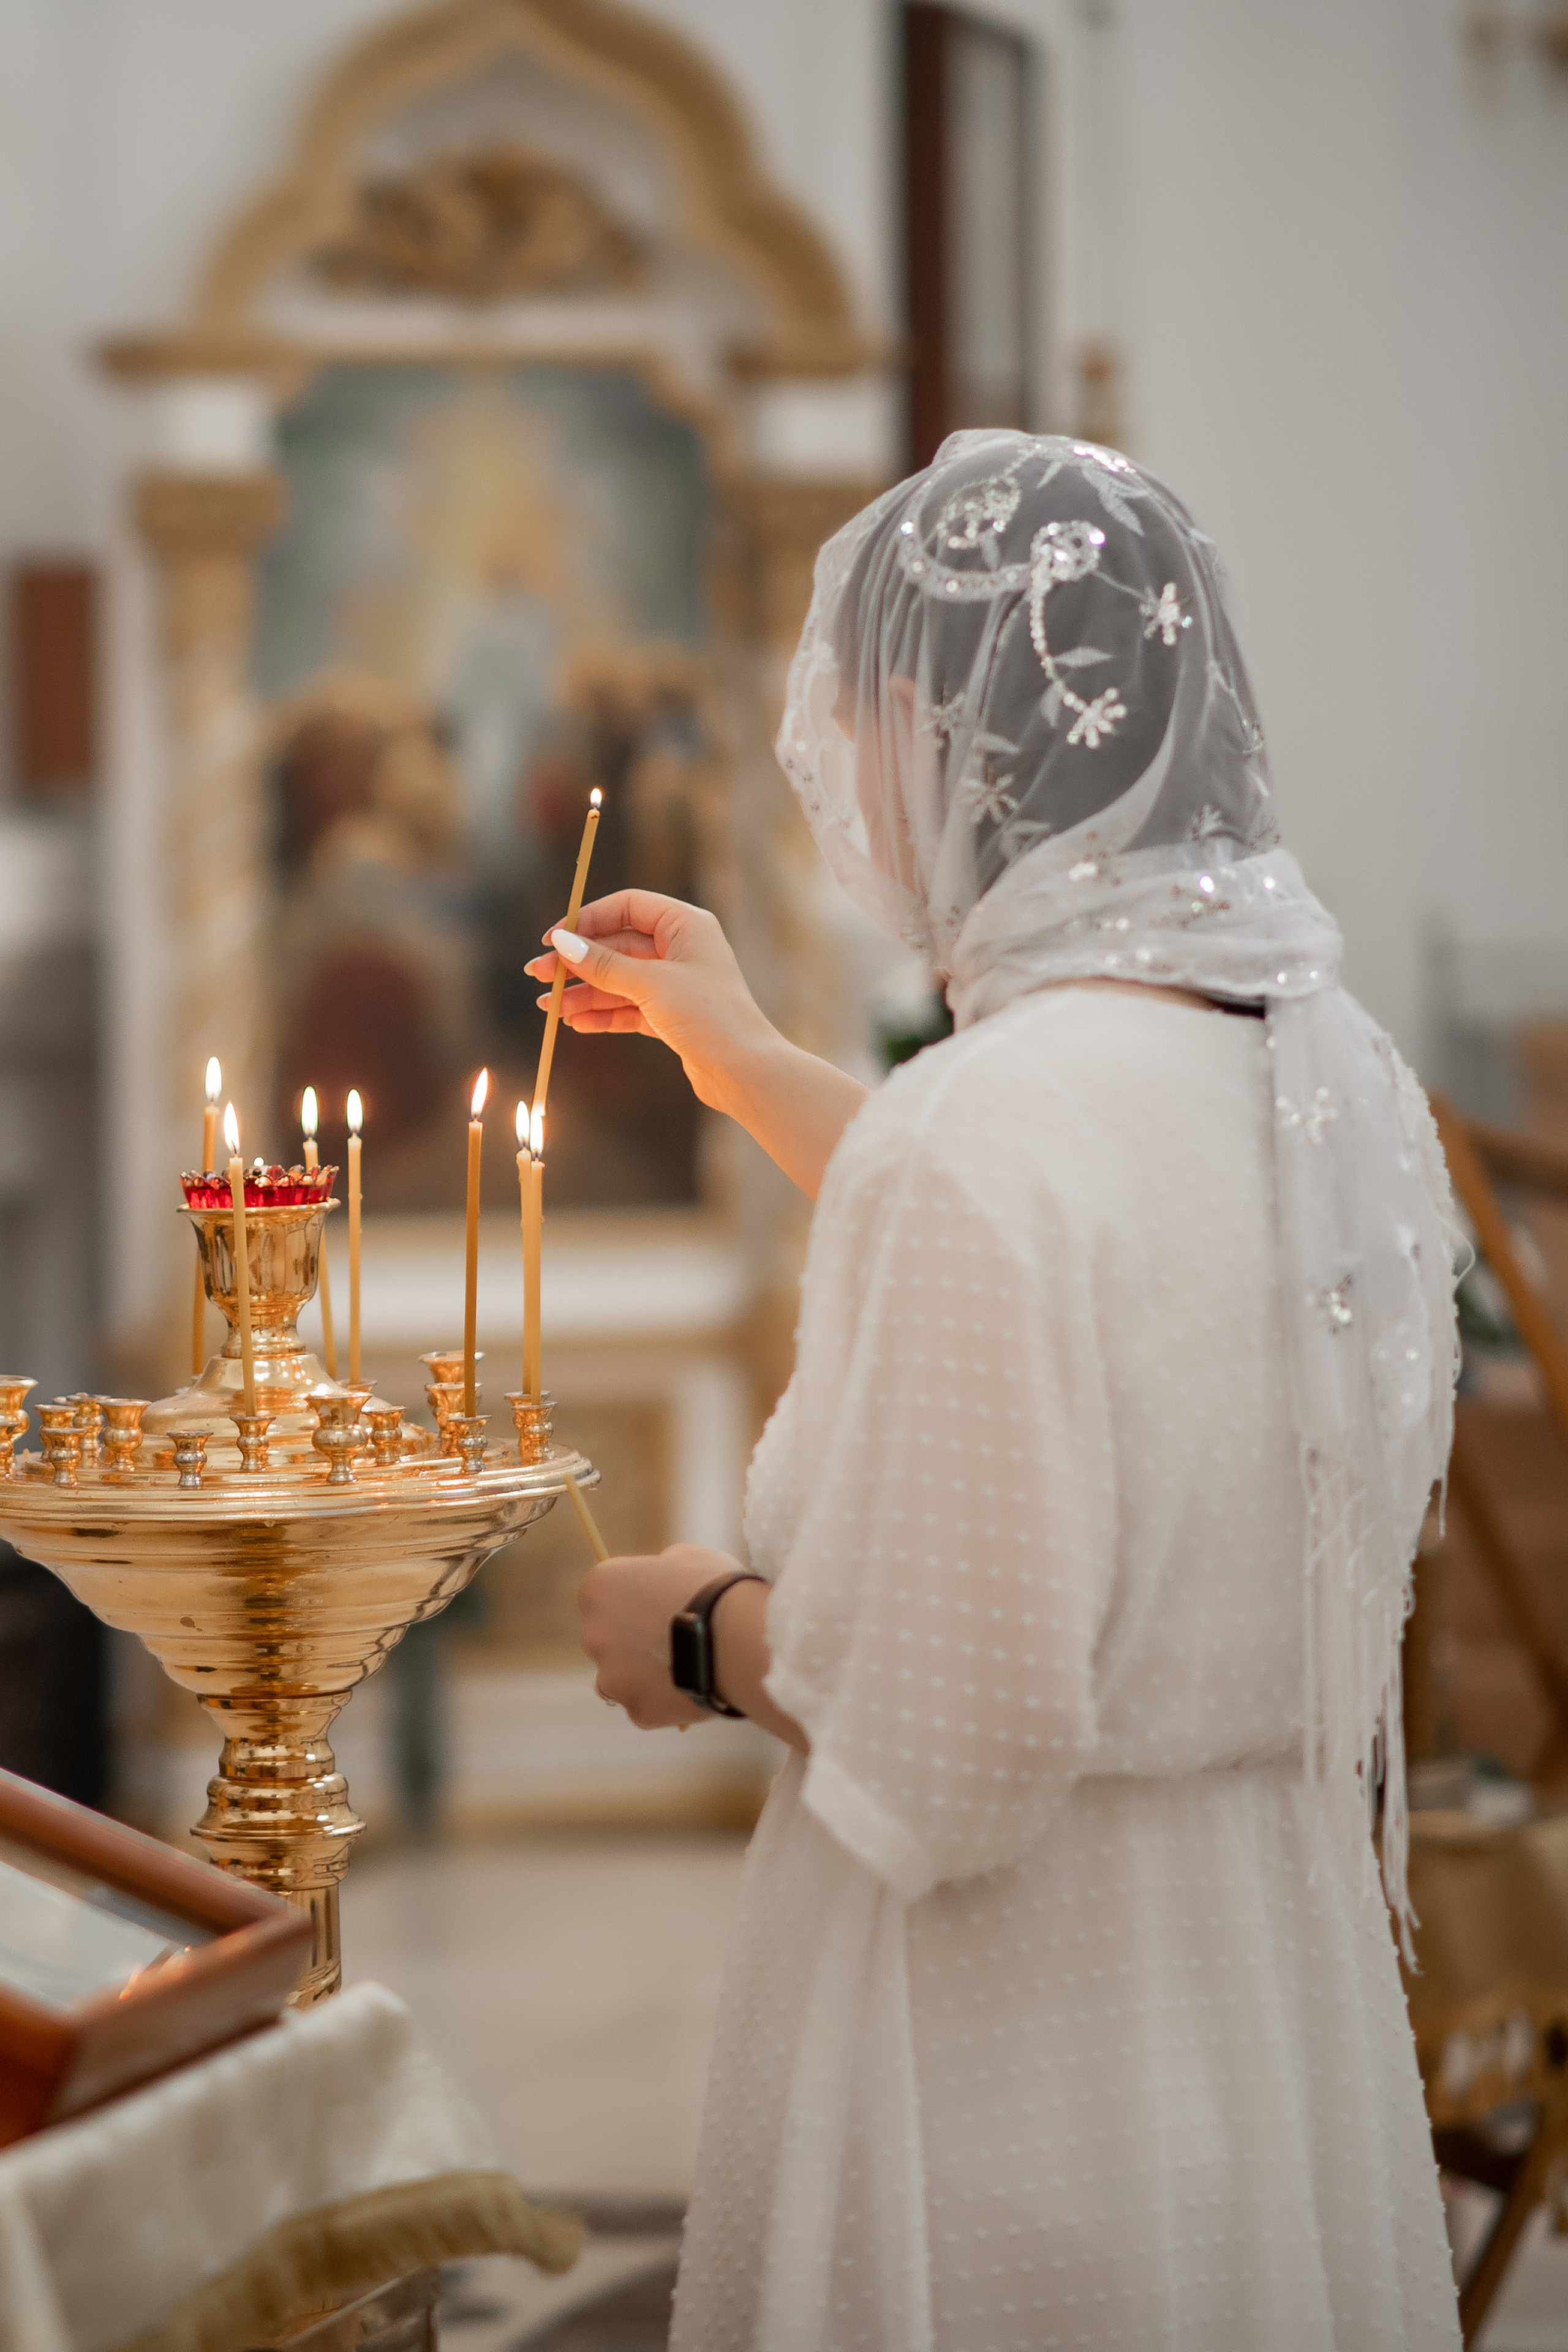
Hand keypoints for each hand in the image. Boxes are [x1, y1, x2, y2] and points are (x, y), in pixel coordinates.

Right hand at [526, 892, 775, 1117]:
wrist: (744, 1071)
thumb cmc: (708, 1016)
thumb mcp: (650, 984)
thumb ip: (604, 965)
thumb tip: (562, 943)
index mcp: (686, 925)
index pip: (627, 907)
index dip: (587, 919)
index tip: (553, 938)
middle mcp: (682, 949)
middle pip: (617, 946)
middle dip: (577, 963)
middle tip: (537, 976)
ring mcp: (677, 984)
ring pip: (620, 981)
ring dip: (583, 993)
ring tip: (547, 1007)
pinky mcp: (673, 1017)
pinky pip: (629, 1008)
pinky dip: (602, 1014)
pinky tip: (574, 1022)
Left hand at [578, 1543, 740, 1729]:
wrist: (738, 1639)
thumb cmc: (714, 1588)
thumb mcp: (684, 1558)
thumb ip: (659, 1569)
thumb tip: (659, 1577)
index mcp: (599, 1587)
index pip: (602, 1595)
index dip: (631, 1601)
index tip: (656, 1605)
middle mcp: (594, 1634)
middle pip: (607, 1639)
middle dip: (634, 1640)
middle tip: (672, 1638)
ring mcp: (612, 1676)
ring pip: (621, 1679)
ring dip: (643, 1675)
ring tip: (686, 1667)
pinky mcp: (637, 1710)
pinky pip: (646, 1706)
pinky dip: (665, 1701)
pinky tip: (693, 1687)